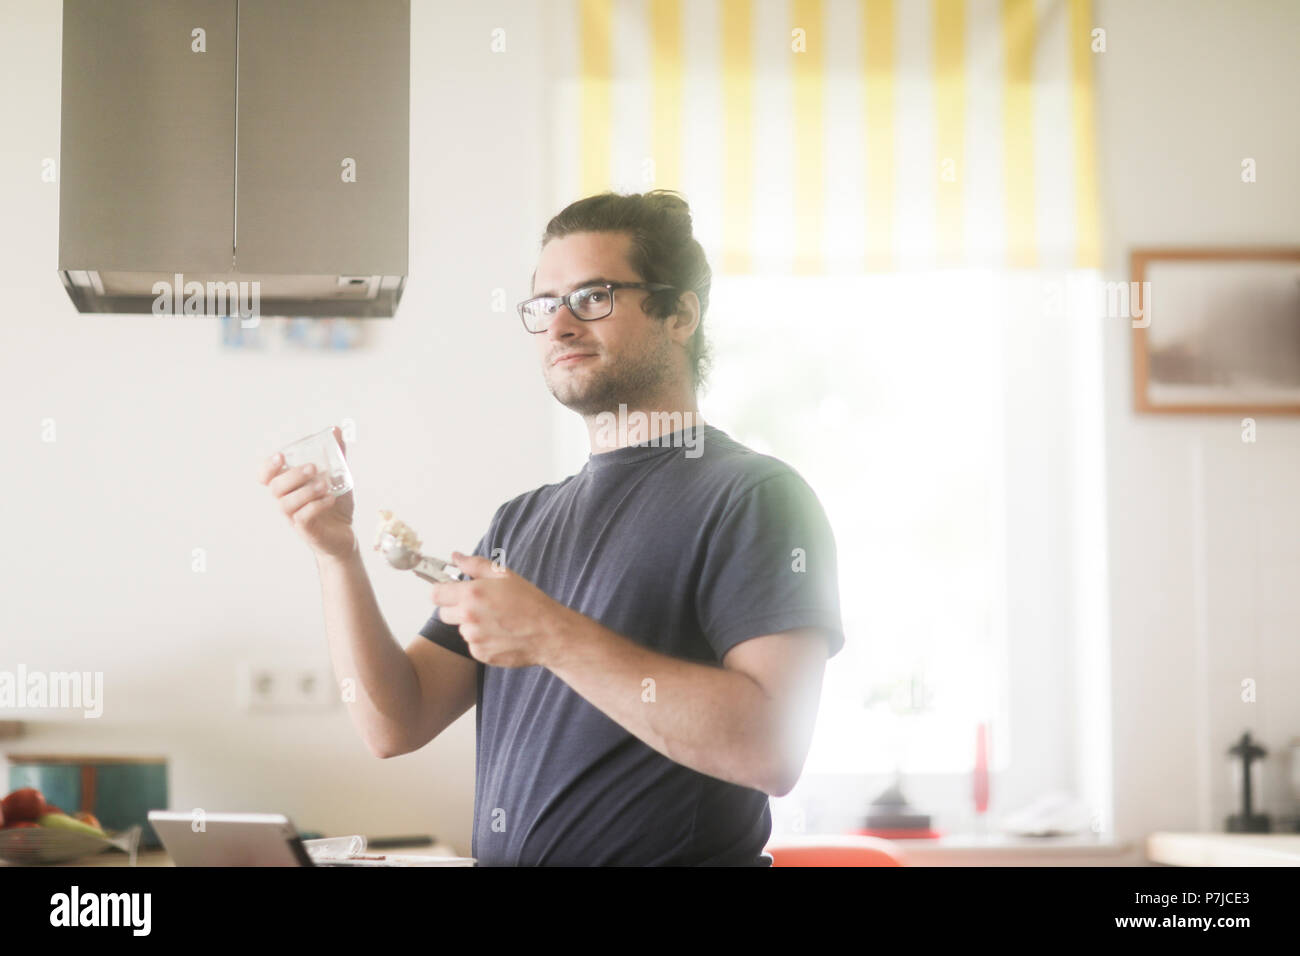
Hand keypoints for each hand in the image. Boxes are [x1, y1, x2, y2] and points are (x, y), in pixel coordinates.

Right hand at [257, 425, 355, 559]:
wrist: (344, 534)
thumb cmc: (333, 504)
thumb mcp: (337, 477)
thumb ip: (336, 455)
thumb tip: (337, 429)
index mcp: (288, 487)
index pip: (265, 476)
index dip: (267, 466)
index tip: (281, 456)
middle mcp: (286, 501)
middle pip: (275, 487)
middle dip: (293, 475)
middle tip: (313, 468)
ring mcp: (294, 517)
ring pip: (285, 504)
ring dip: (305, 491)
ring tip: (325, 485)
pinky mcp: (306, 530)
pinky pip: (302, 518)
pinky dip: (316, 506)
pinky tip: (330, 499)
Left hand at [431, 553, 571, 667]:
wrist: (548, 632)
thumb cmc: (529, 602)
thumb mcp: (504, 575)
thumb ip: (475, 564)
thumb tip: (456, 557)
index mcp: (472, 594)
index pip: (435, 594)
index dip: (442, 592)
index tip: (452, 592)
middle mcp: (468, 617)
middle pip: (444, 614)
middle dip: (457, 608)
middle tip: (481, 605)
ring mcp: (473, 638)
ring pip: (461, 630)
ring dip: (472, 625)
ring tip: (496, 621)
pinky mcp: (480, 654)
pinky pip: (472, 645)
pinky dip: (482, 641)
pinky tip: (500, 634)